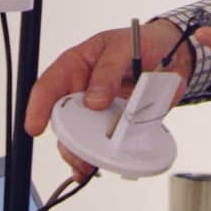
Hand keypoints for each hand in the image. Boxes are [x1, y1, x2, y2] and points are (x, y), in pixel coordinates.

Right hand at [25, 18, 194, 174]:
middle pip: (63, 119)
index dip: (38, 106)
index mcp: (77, 65)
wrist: (174, 54)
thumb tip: (94, 98)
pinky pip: (102, 143)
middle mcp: (83, 90)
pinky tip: (96, 167)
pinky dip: (99, 157)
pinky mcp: (114, 123)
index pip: (49, 85)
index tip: (36, 126)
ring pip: (80, 136)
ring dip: (81, 152)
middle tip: (74, 152)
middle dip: (65, 139)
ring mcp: (98, 109)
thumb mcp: (125, 46)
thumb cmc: (144, 42)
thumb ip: (108, 69)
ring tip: (87, 164)